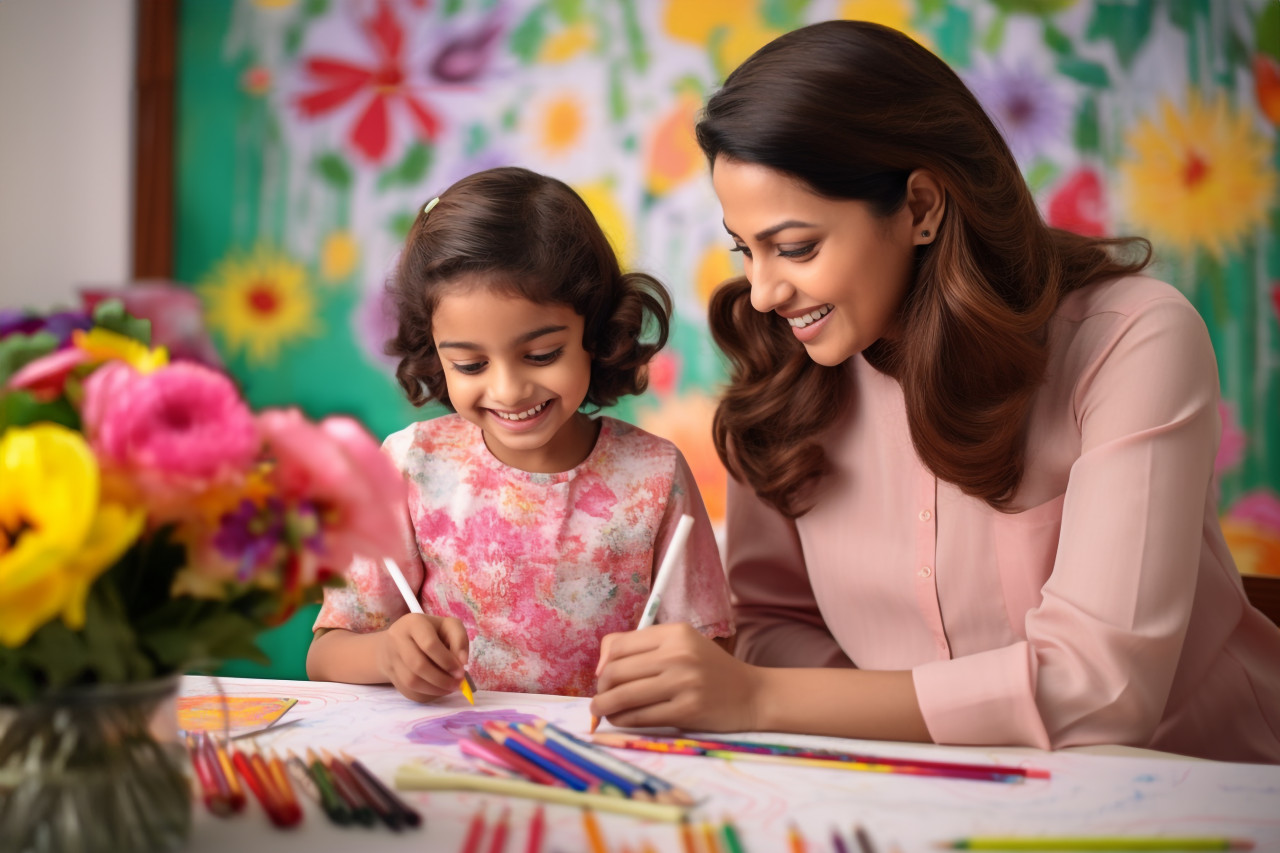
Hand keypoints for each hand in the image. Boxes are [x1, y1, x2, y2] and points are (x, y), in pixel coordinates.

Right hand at [375, 613, 469, 702]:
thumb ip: (459, 640)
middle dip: (442, 679)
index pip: (429, 644)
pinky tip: (438, 689)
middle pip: (418, 665)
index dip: (447, 661)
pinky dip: (427, 694)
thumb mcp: (448, 626)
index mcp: (413, 623)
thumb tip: (462, 662)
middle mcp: (397, 639)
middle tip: (457, 684)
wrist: (399, 641)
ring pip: (412, 681)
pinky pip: (409, 691)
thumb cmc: (430, 632)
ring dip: (435, 689)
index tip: (460, 671)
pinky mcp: (391, 675)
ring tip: (450, 688)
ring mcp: (391, 658)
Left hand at [590, 623, 760, 731]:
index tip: (602, 677)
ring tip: (601, 711)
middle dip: (601, 688)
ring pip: (623, 695)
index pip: (619, 645)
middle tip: (600, 698)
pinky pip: (640, 716)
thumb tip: (599, 669)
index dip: (602, 664)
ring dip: (604, 707)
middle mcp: (678, 654)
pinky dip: (623, 720)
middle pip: (616, 671)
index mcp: (675, 633)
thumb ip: (644, 648)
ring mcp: (683, 683)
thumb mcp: (682, 645)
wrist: (751, 695)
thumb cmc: (710, 670)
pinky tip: (620, 720)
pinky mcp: (687, 711)